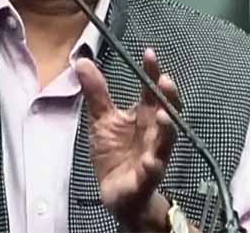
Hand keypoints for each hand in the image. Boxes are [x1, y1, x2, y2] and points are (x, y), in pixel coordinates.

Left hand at [75, 48, 179, 226]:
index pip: (151, 91)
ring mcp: (153, 155)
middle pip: (167, 111)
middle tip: (165, 81)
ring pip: (165, 141)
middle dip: (168, 98)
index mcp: (144, 116)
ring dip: (166, 129)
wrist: (117, 195)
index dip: (152, 73)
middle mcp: (153, 133)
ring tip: (162, 115)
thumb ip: (96, 92)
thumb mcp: (101, 120)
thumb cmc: (115, 154)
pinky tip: (151, 161)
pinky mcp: (146, 179)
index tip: (149, 54)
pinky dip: (153, 166)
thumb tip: (81, 61)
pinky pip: (153, 172)